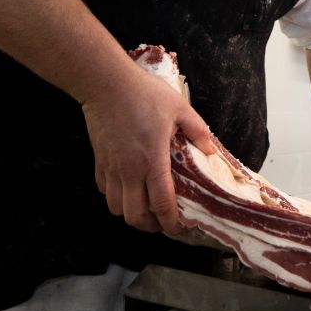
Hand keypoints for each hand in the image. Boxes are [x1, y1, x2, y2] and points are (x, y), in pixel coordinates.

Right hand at [82, 68, 215, 234]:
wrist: (107, 84)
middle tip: (162, 221)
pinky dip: (116, 196)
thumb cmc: (144, 93)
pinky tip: (127, 187)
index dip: (172, 223)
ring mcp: (111, 168)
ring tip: (144, 207)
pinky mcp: (99, 161)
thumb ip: (198, 131)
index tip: (181, 226)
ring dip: (131, 213)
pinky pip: (104, 190)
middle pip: (135, 217)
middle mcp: (129, 171)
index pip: (162, 205)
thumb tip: (211, 150)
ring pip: (116, 208)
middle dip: (151, 226)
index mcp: (153, 161)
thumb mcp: (179, 108)